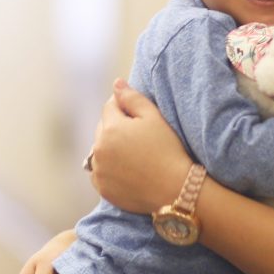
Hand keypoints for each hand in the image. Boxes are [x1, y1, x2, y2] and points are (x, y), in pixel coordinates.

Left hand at [88, 80, 190, 212]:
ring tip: (134, 154)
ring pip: (100, 151)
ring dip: (111, 148)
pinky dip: (109, 169)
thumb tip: (116, 83)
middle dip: (116, 127)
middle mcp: (98, 150)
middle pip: (102, 128)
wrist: (176, 189)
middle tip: (140, 137)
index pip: (110, 107)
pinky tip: (129, 170)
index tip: (141, 117)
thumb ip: (132, 98)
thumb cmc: (167, 150)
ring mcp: (98, 171)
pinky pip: (100, 172)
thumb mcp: (154, 118)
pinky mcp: (103, 189)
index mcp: (110, 129)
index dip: (125, 108)